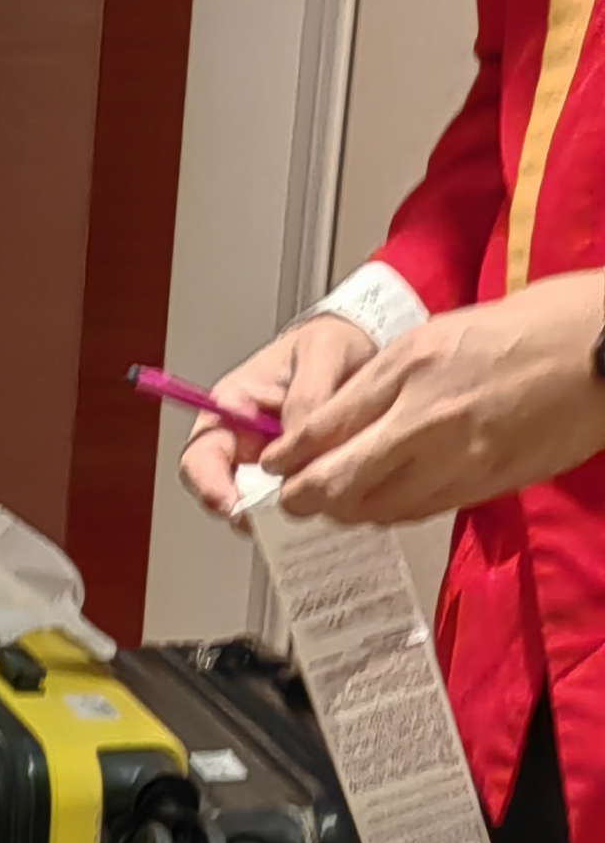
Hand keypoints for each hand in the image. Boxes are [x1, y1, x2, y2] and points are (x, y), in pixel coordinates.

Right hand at [179, 315, 374, 527]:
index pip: (200, 457)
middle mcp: (244, 443)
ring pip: (262, 507)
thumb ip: (308, 397)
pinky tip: (331, 499)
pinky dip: (310, 510)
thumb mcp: (323, 352)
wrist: (361, 350)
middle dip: (250, 512)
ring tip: (314, 505)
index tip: (233, 506)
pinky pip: (296, 505)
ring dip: (283, 515)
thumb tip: (296, 445)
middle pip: (226, 494)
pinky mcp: (298, 479)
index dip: (208, 486)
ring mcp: (270, 466)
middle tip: (280, 515)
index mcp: (231, 407)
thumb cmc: (331, 343)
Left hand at [268, 271, 604, 524]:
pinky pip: (415, 511)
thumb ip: (388, 378)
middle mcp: (422, 417)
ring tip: (331, 504)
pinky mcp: (479, 486)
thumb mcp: (441, 334)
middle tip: (287, 502)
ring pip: (373, 507)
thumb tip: (341, 416)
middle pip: (337, 480)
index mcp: (408, 366)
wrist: (599, 355)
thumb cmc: (531, 331)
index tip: (271, 466)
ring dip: (345, 511)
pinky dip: (388, 512)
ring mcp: (452, 458)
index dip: (288, 457)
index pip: (322, 426)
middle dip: (303, 498)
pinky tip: (381, 502)